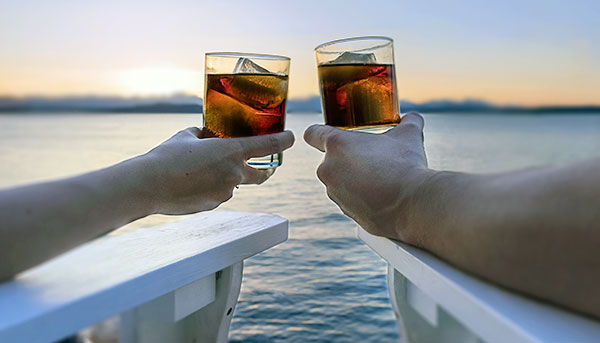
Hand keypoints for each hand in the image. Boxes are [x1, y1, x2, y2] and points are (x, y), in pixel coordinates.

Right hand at [140, 127, 293, 214]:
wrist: (149, 186)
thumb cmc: (166, 157)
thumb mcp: (186, 136)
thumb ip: (203, 135)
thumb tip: (206, 136)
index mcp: (232, 152)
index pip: (269, 146)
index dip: (283, 141)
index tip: (290, 137)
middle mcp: (235, 174)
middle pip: (263, 174)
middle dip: (267, 170)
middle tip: (266, 167)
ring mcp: (226, 193)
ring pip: (234, 184)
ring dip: (225, 177)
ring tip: (198, 171)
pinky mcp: (214, 206)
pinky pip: (218, 194)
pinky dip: (211, 188)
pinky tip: (190, 184)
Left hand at [304, 113, 432, 242]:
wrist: (412, 204)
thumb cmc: (406, 165)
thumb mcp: (409, 135)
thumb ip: (408, 121)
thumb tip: (413, 118)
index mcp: (336, 145)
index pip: (312, 133)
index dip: (319, 133)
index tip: (332, 135)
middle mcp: (328, 169)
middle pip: (330, 159)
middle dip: (348, 158)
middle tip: (371, 158)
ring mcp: (334, 193)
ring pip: (340, 181)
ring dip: (354, 179)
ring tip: (380, 178)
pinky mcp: (345, 211)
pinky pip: (350, 200)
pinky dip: (362, 198)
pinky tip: (382, 196)